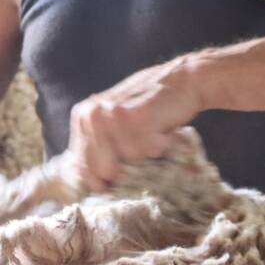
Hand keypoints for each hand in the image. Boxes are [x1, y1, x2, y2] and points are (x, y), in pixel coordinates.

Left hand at [66, 57, 202, 190]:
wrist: (182, 79)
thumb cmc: (150, 106)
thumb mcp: (115, 122)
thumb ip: (98, 145)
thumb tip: (92, 184)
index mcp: (82, 116)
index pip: (82, 166)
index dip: (101, 179)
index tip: (119, 175)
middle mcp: (92, 114)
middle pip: (103, 169)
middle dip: (127, 168)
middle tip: (141, 145)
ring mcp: (114, 114)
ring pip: (129, 161)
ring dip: (147, 153)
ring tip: (153, 131)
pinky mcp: (137, 116)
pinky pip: (147, 151)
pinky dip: (161, 144)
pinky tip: (162, 127)